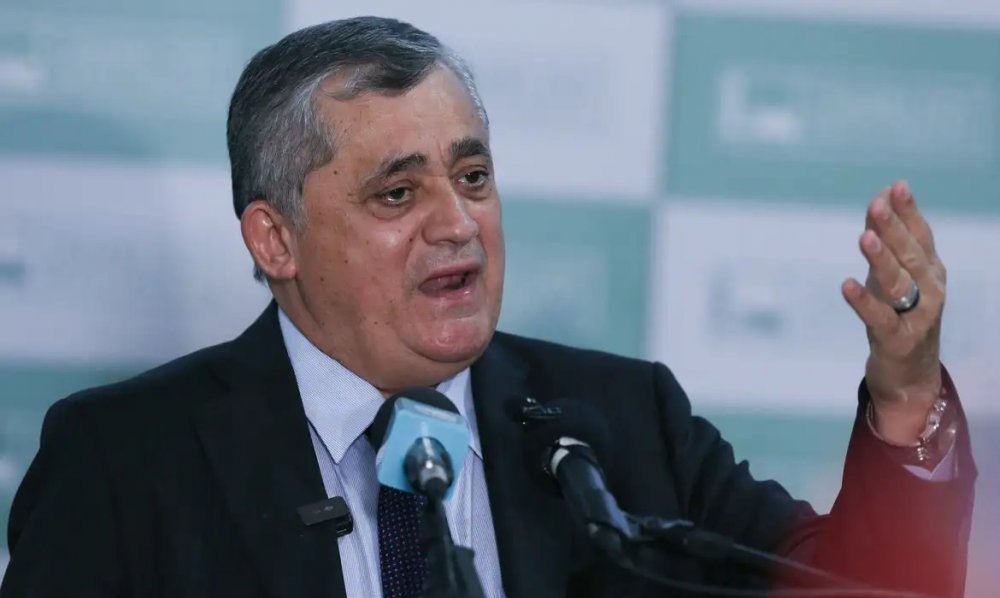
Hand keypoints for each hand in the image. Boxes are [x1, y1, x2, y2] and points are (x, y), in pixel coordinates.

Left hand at [842, 181, 946, 444]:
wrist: (911, 373)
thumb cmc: (900, 315)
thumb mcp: (893, 275)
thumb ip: (887, 239)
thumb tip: (879, 198)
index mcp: (931, 270)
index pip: (921, 235)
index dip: (908, 212)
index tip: (894, 187)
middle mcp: (930, 290)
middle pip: (910, 255)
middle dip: (893, 229)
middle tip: (877, 205)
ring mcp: (917, 316)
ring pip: (898, 283)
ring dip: (881, 259)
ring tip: (866, 238)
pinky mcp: (898, 340)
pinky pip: (878, 318)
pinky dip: (863, 301)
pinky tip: (847, 284)